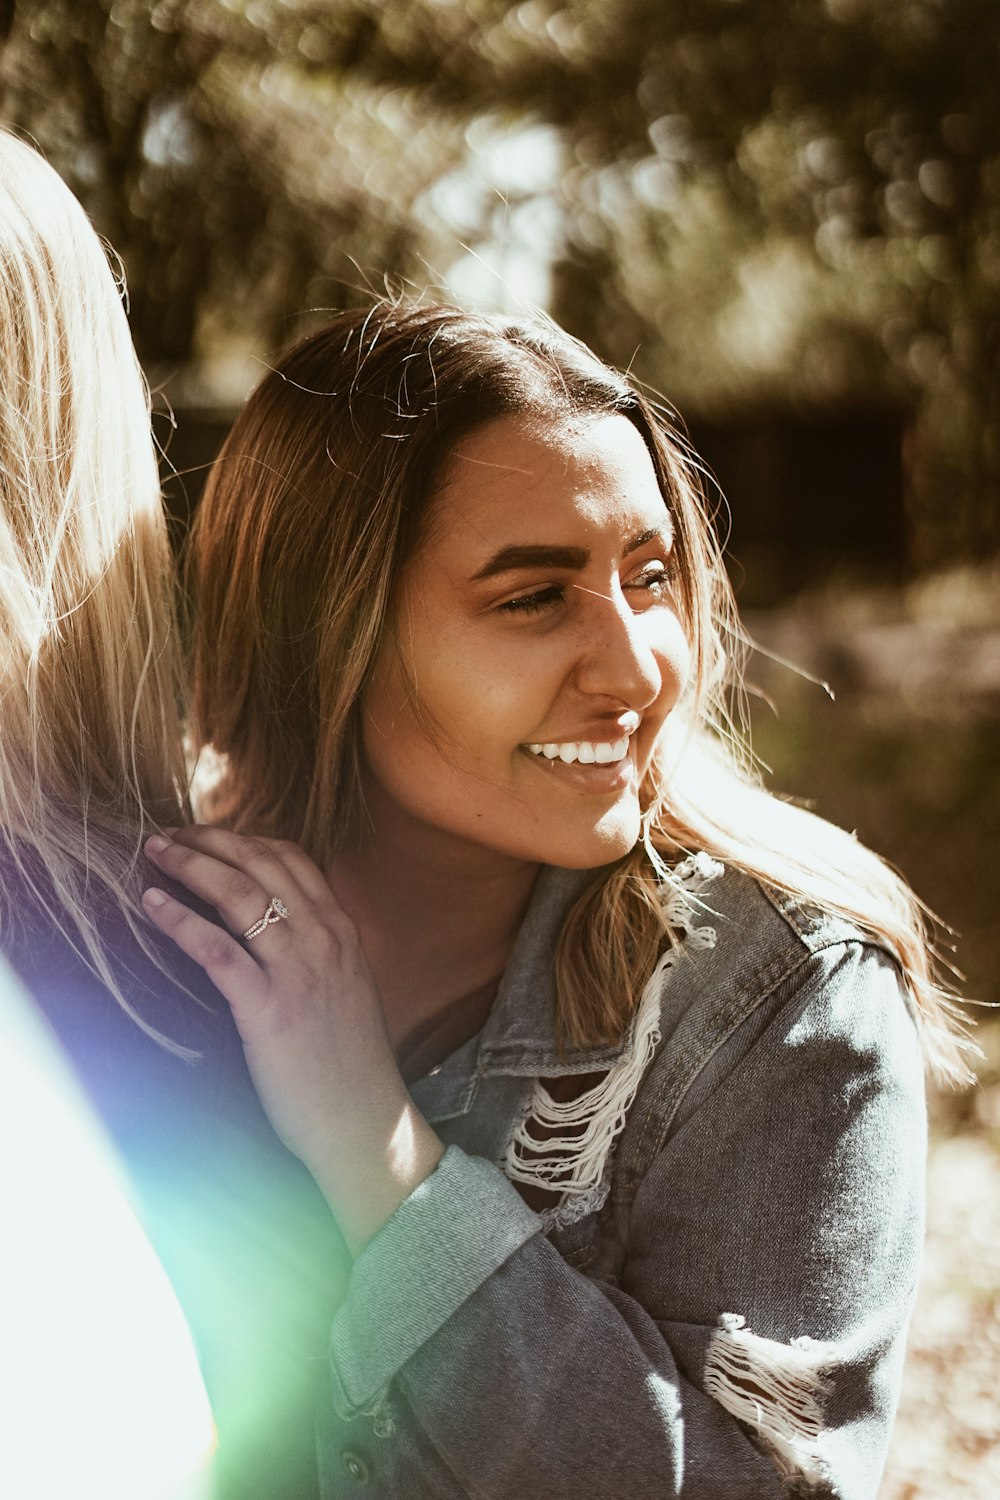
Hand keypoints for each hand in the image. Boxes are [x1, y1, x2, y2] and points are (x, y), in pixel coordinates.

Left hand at [142, 827, 443, 1252]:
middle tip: (169, 835)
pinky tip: (153, 904)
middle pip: (261, 865)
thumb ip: (320, 951)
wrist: (363, 1122)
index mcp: (341, 932)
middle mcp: (323, 940)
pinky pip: (218, 949)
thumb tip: (278, 929)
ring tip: (156, 854)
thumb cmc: (349, 1065)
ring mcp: (297, 972)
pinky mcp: (269, 1009)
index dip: (245, 839)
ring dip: (191, 866)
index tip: (208, 835)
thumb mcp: (347, 988)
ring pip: (239, 895)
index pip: (293, 860)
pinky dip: (181, 920)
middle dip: (210, 840)